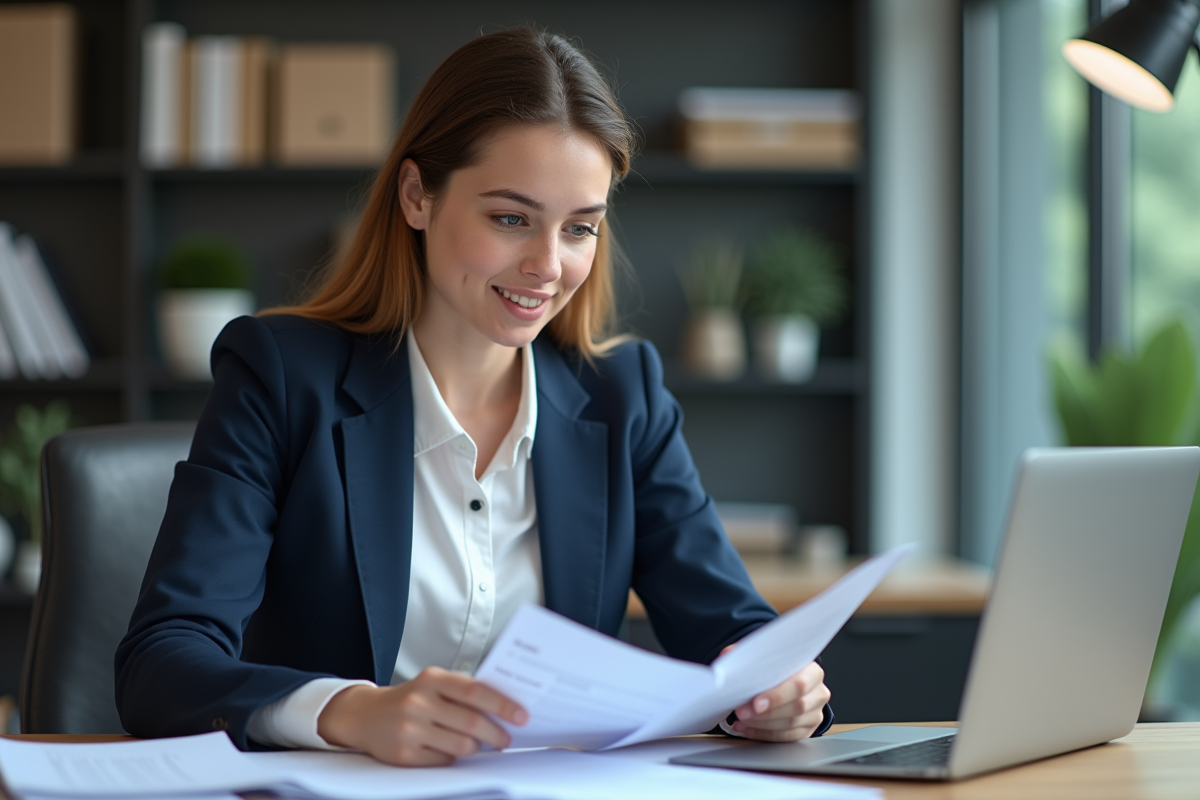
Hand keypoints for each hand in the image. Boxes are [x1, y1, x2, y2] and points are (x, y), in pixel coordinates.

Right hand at [316, 666, 528, 765]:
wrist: (365, 715)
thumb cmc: (411, 698)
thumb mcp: (433, 683)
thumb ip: (463, 690)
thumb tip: (504, 707)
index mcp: (431, 679)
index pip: (474, 691)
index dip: (502, 704)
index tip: (522, 715)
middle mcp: (419, 702)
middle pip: (471, 723)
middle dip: (496, 733)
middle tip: (507, 738)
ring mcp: (409, 729)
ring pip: (461, 746)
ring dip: (476, 747)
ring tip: (476, 743)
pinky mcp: (403, 754)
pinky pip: (444, 760)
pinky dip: (453, 757)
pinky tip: (449, 749)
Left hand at [722, 645, 830, 741]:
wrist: (780, 678)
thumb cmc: (771, 667)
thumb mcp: (758, 654)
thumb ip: (747, 656)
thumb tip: (729, 666)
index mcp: (811, 670)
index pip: (799, 684)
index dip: (777, 696)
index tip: (756, 703)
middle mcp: (818, 691)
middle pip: (797, 706)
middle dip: (766, 713)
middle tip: (742, 713)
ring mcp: (815, 712)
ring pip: (791, 724)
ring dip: (762, 725)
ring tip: (741, 720)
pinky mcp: (807, 728)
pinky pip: (787, 737)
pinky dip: (764, 734)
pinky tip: (747, 728)